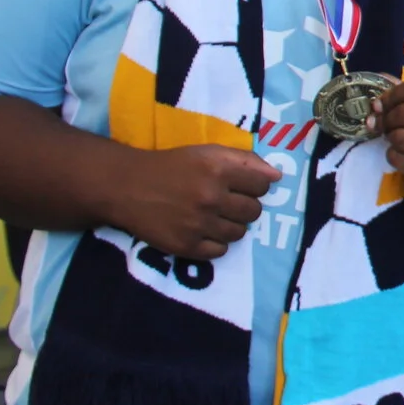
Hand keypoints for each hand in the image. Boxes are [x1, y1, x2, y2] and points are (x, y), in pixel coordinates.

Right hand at [114, 143, 279, 260]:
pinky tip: (201, 231)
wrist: (127, 187)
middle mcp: (211, 197)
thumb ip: (245, 161)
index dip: (255, 186)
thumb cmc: (172, 167)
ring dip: (230, 226)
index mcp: (218, 169)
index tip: (241, 187)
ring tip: (212, 217)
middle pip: (253, 212)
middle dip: (244, 207)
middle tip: (226, 203)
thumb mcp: (207, 152)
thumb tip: (277, 176)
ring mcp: (198, 224)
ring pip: (239, 233)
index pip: (263, 185)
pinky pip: (220, 252)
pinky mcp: (186, 246)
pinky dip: (214, 243)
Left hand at [375, 74, 403, 194]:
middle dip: (387, 119)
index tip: (382, 104)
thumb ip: (403, 94)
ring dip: (390, 138)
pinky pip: (398, 158)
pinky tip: (401, 154)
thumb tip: (376, 98)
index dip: (392, 94)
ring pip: (400, 137)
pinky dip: (393, 156)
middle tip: (385, 125)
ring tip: (395, 139)